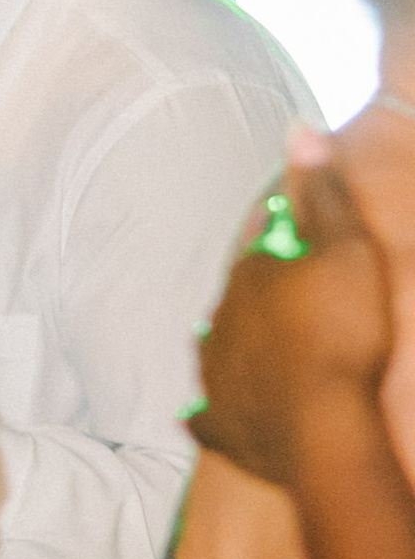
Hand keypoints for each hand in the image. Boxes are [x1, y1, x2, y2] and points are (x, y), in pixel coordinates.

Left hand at [193, 152, 394, 488]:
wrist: (324, 431)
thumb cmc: (344, 336)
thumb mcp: (348, 250)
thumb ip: (323, 192)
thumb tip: (296, 127)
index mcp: (250, 274)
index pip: (260, 242)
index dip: (281, 238)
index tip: (299, 241)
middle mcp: (220, 320)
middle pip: (241, 297)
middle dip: (262, 293)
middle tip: (294, 300)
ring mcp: (215, 375)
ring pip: (222, 349)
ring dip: (241, 346)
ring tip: (269, 351)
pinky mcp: (219, 424)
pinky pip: (209, 413)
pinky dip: (218, 410)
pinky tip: (221, 412)